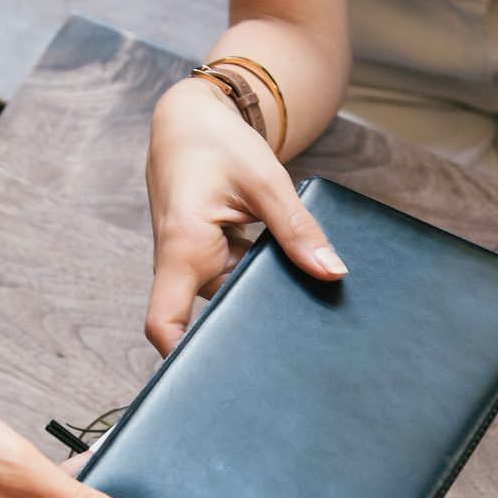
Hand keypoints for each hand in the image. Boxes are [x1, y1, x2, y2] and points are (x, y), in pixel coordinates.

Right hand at [143, 77, 345, 354]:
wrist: (189, 120)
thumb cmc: (216, 144)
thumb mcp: (266, 181)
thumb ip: (298, 230)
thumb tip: (333, 273)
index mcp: (182, 247)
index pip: (164, 323)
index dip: (182, 357)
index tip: (214, 377)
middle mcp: (181, 263)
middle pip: (202, 322)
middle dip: (241, 336)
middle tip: (288, 351)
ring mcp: (192, 263)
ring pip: (224, 300)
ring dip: (255, 302)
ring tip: (298, 314)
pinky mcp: (205, 257)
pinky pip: (230, 281)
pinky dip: (257, 280)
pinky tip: (292, 278)